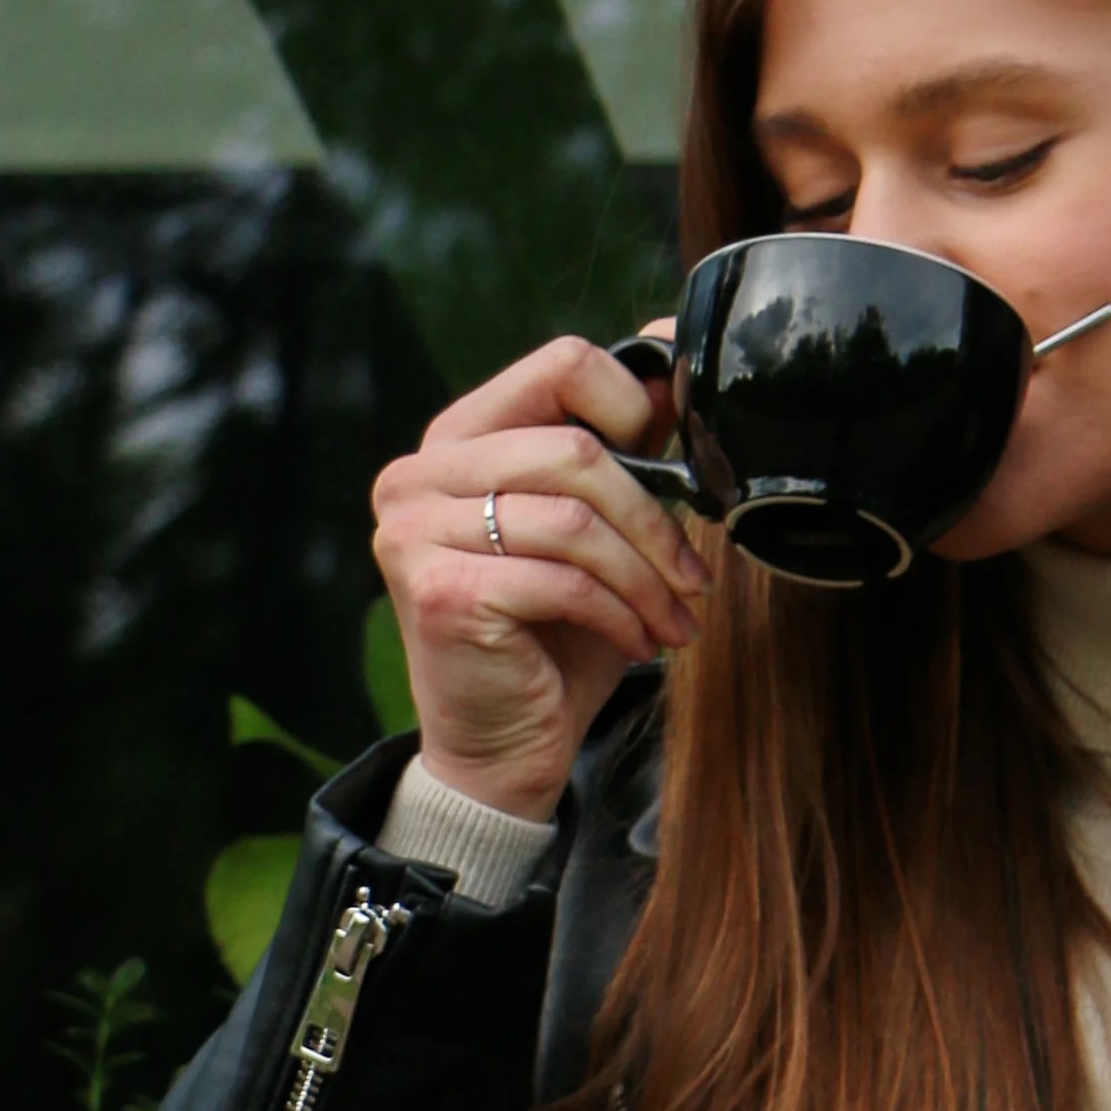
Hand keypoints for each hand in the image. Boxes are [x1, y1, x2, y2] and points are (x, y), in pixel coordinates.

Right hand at [370, 328, 707, 822]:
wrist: (499, 746)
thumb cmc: (550, 635)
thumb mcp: (593, 530)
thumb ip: (619, 452)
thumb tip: (672, 375)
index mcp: (457, 438)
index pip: (560, 364)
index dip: (635, 407)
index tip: (677, 469)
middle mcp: (418, 474)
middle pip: (576, 449)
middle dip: (655, 521)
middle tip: (694, 578)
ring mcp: (416, 531)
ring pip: (575, 520)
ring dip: (645, 578)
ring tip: (674, 619)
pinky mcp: (440, 591)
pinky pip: (562, 580)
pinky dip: (618, 614)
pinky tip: (636, 642)